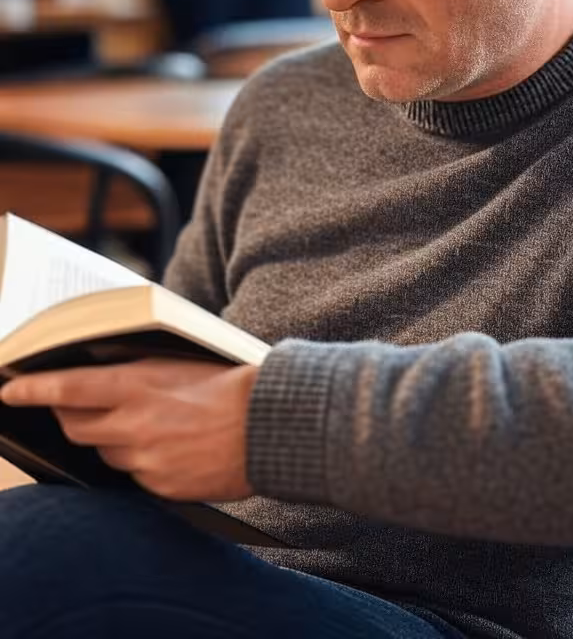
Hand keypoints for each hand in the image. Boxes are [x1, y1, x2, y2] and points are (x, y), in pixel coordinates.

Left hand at [0, 359, 259, 501]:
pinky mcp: (161, 487)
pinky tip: (167, 446)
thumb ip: (135, 368)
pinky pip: (134, 475)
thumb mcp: (179, 361)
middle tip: (71, 403)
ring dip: (110, 438)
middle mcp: (134, 425)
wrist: (270, 424)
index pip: (67, 389)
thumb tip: (97, 369)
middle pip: (76, 426)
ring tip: (141, 422)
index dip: (33, 389)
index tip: (9, 390)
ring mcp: (147, 460)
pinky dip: (140, 460)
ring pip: (104, 452)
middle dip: (68, 414)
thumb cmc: (229, 382)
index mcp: (138, 386)